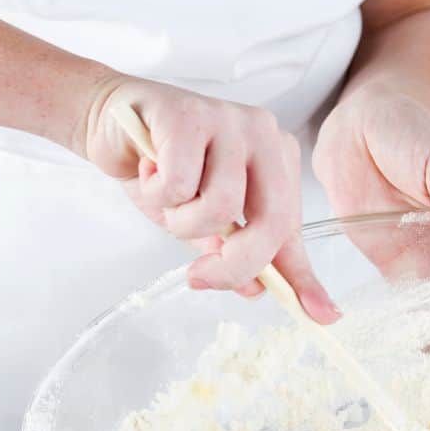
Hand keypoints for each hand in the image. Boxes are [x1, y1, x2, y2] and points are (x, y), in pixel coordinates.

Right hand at [79, 74, 338, 323]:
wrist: (110, 125)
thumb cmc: (162, 170)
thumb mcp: (205, 222)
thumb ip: (235, 252)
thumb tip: (258, 290)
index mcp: (276, 159)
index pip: (292, 227)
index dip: (300, 276)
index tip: (319, 315)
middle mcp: (262, 135)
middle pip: (270, 220)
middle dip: (234, 264)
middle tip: (199, 277)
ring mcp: (228, 120)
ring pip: (220, 207)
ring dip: (182, 221)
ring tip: (166, 199)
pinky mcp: (188, 115)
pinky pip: (179, 185)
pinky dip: (157, 193)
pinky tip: (149, 170)